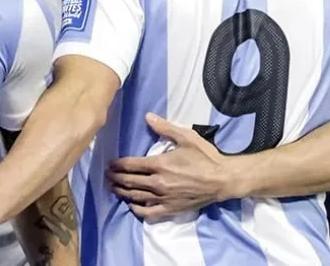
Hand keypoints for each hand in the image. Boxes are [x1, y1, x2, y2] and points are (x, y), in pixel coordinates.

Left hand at [106, 113, 228, 220]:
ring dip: (122, 193)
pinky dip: (138, 210)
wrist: (222, 179)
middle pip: (130, 182)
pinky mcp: (171, 209)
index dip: (118, 165)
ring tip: (114, 189)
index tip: (110, 164)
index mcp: (160, 164)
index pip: (131, 165)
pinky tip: (132, 206)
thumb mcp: (186, 137)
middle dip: (116, 178)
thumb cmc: (205, 156)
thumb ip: (165, 127)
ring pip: (136, 197)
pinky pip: (149, 212)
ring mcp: (163, 197)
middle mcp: (158, 182)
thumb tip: (148, 116)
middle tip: (107, 176)